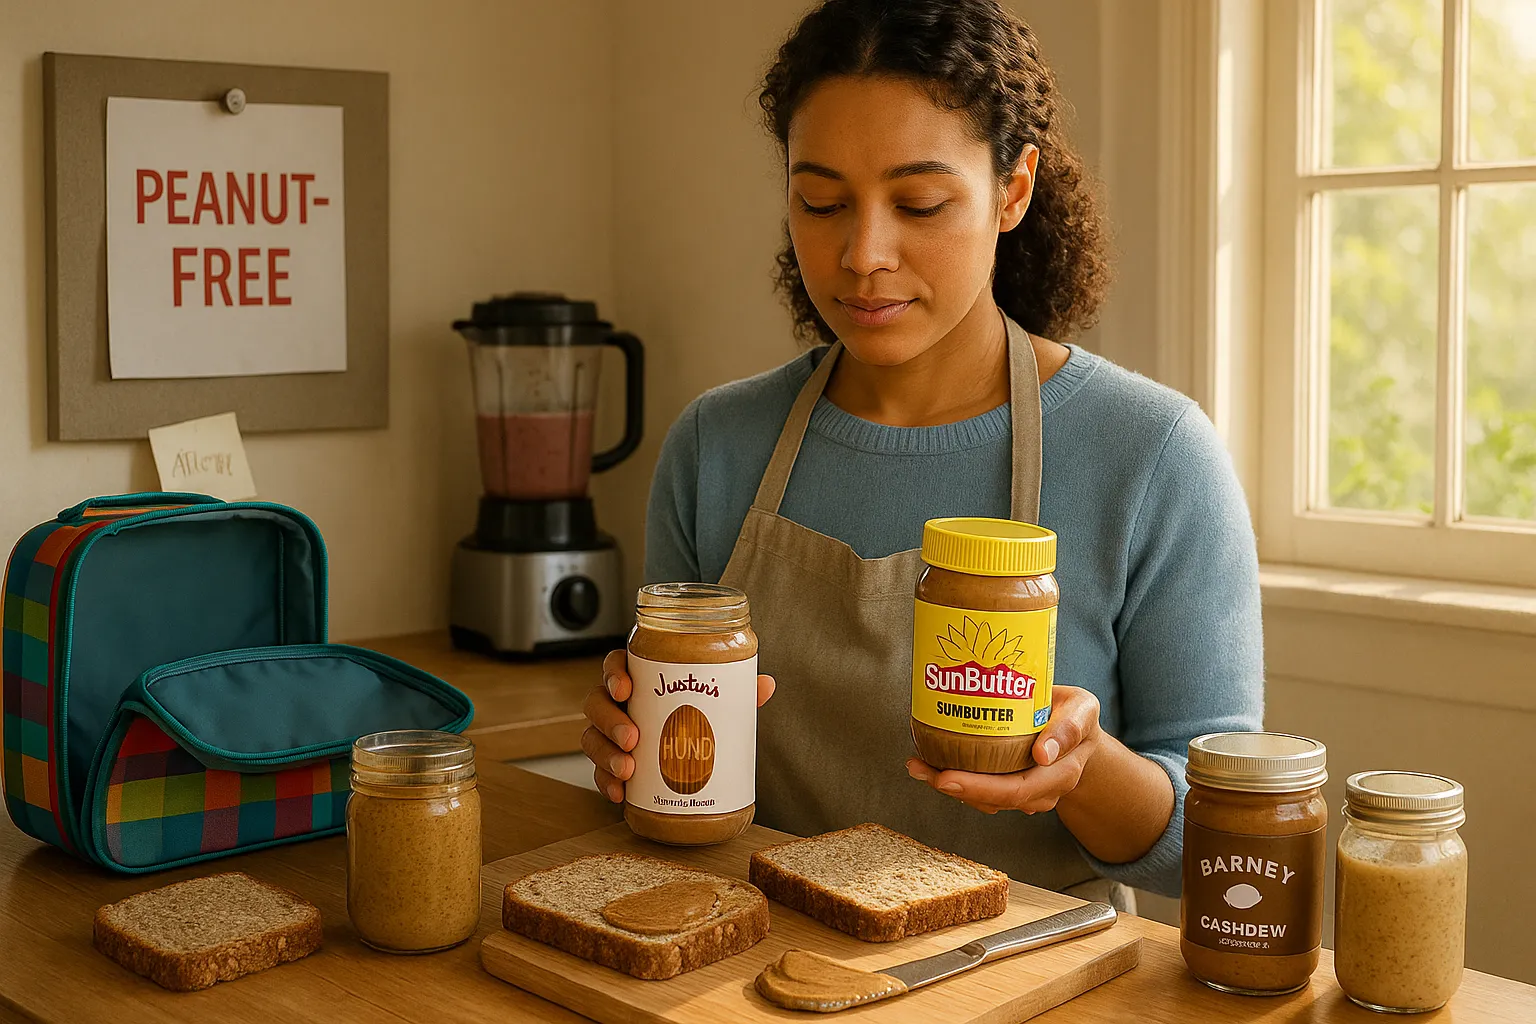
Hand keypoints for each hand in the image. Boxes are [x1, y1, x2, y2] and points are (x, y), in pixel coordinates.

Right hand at [582, 649, 776, 802]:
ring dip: (606, 754)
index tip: (626, 688)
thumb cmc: (699, 720)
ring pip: (592, 738)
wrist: (695, 764)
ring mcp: (611, 735)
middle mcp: (620, 705)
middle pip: (597, 702)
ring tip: (628, 771)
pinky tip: (619, 794)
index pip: (615, 665)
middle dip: (610, 721)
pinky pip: (597, 772)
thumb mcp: (719, 705)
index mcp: (641, 680)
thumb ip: (737, 693)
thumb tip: (765, 684)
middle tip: (634, 739)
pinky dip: (605, 783)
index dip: (614, 674)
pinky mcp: (610, 765)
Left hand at [905, 685, 1102, 814]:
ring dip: (946, 785)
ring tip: (918, 765)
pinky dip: (954, 779)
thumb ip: (1069, 728)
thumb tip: (1042, 753)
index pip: (1016, 790)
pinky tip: (930, 763)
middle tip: (921, 769)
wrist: (1076, 727)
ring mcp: (1023, 792)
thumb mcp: (1083, 711)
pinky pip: (979, 790)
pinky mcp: (1007, 785)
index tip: (946, 776)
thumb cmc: (1076, 715)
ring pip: (982, 798)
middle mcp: (1041, 790)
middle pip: (993, 799)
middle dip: (953, 788)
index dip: (979, 788)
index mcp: (1060, 774)